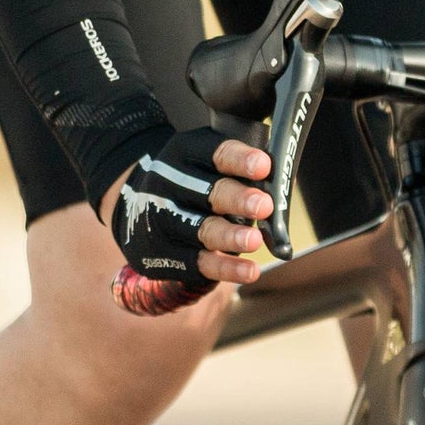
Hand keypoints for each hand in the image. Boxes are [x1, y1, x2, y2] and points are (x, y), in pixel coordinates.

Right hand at [101, 136, 273, 287]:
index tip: (264, 166)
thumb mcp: (208, 160)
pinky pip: (197, 263)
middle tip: (264, 206)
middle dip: (237, 199)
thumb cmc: (193, 181)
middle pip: (207, 191)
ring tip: (255, 241)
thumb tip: (285, 180)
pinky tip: (250, 271)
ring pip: (200, 229)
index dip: (240, 159)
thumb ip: (243, 167)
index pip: (216, 153)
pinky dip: (225, 269)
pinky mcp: (161, 254)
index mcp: (186, 153)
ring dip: (230, 236)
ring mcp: (161, 219)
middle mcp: (168, 182)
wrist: (138, 205)